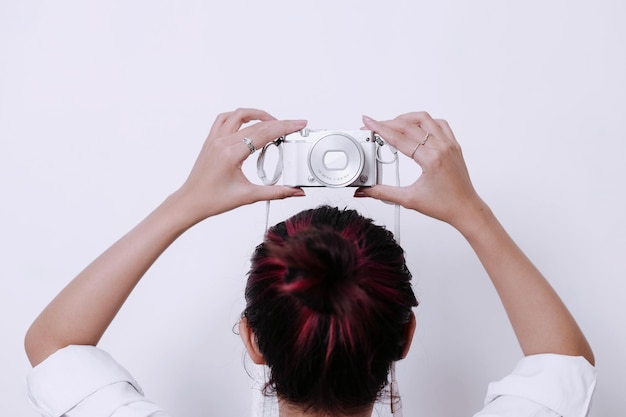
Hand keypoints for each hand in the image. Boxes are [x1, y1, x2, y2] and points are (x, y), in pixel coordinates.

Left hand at [175, 108, 306, 221]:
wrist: (191, 202)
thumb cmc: (213, 200)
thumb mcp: (249, 196)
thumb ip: (276, 192)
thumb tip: (295, 191)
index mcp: (232, 154)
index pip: (264, 133)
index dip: (285, 127)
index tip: (298, 124)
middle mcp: (222, 142)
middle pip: (257, 124)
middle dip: (279, 122)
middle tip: (293, 125)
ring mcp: (215, 139)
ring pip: (239, 115)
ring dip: (258, 115)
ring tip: (273, 122)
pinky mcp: (210, 140)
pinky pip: (224, 119)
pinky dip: (239, 117)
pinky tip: (248, 123)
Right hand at [356, 112, 483, 229]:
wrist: (465, 209)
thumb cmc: (445, 206)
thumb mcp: (409, 199)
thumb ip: (383, 193)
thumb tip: (365, 190)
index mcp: (431, 159)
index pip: (399, 138)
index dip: (380, 129)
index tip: (369, 122)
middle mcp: (442, 147)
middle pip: (409, 126)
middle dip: (388, 123)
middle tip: (374, 126)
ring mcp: (449, 144)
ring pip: (425, 119)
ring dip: (406, 118)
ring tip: (393, 123)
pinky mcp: (454, 146)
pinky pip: (440, 124)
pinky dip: (425, 122)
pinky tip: (416, 127)